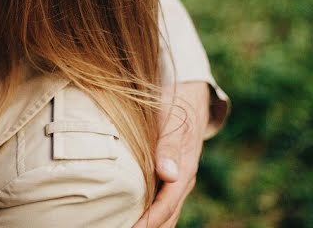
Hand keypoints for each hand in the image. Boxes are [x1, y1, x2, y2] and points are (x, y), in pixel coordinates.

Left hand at [132, 82, 209, 227]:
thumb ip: (169, 147)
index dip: (149, 221)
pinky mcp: (170, 177)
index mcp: (184, 170)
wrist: (188, 99)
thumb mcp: (172, 122)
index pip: (166, 205)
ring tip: (124, 226)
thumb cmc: (175, 109)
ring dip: (150, 224)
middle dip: (148, 227)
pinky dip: (150, 214)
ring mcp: (177, 180)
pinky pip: (162, 202)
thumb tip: (169, 173)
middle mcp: (183, 180)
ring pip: (166, 212)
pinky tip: (132, 217)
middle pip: (167, 216)